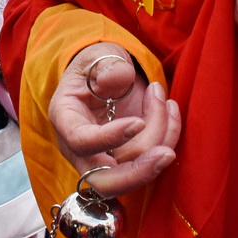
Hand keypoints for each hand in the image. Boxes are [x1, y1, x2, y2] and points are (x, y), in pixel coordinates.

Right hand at [46, 43, 180, 199]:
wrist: (104, 75)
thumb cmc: (96, 66)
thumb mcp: (97, 55)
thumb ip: (107, 65)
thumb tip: (118, 77)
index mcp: (66, 118)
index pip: (82, 142)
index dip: (110, 138)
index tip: (138, 122)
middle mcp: (81, 148)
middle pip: (104, 181)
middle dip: (139, 172)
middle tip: (167, 153)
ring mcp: (104, 158)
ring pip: (135, 168)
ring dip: (161, 138)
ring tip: (167, 102)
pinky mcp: (126, 160)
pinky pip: (149, 162)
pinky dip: (168, 139)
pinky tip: (171, 111)